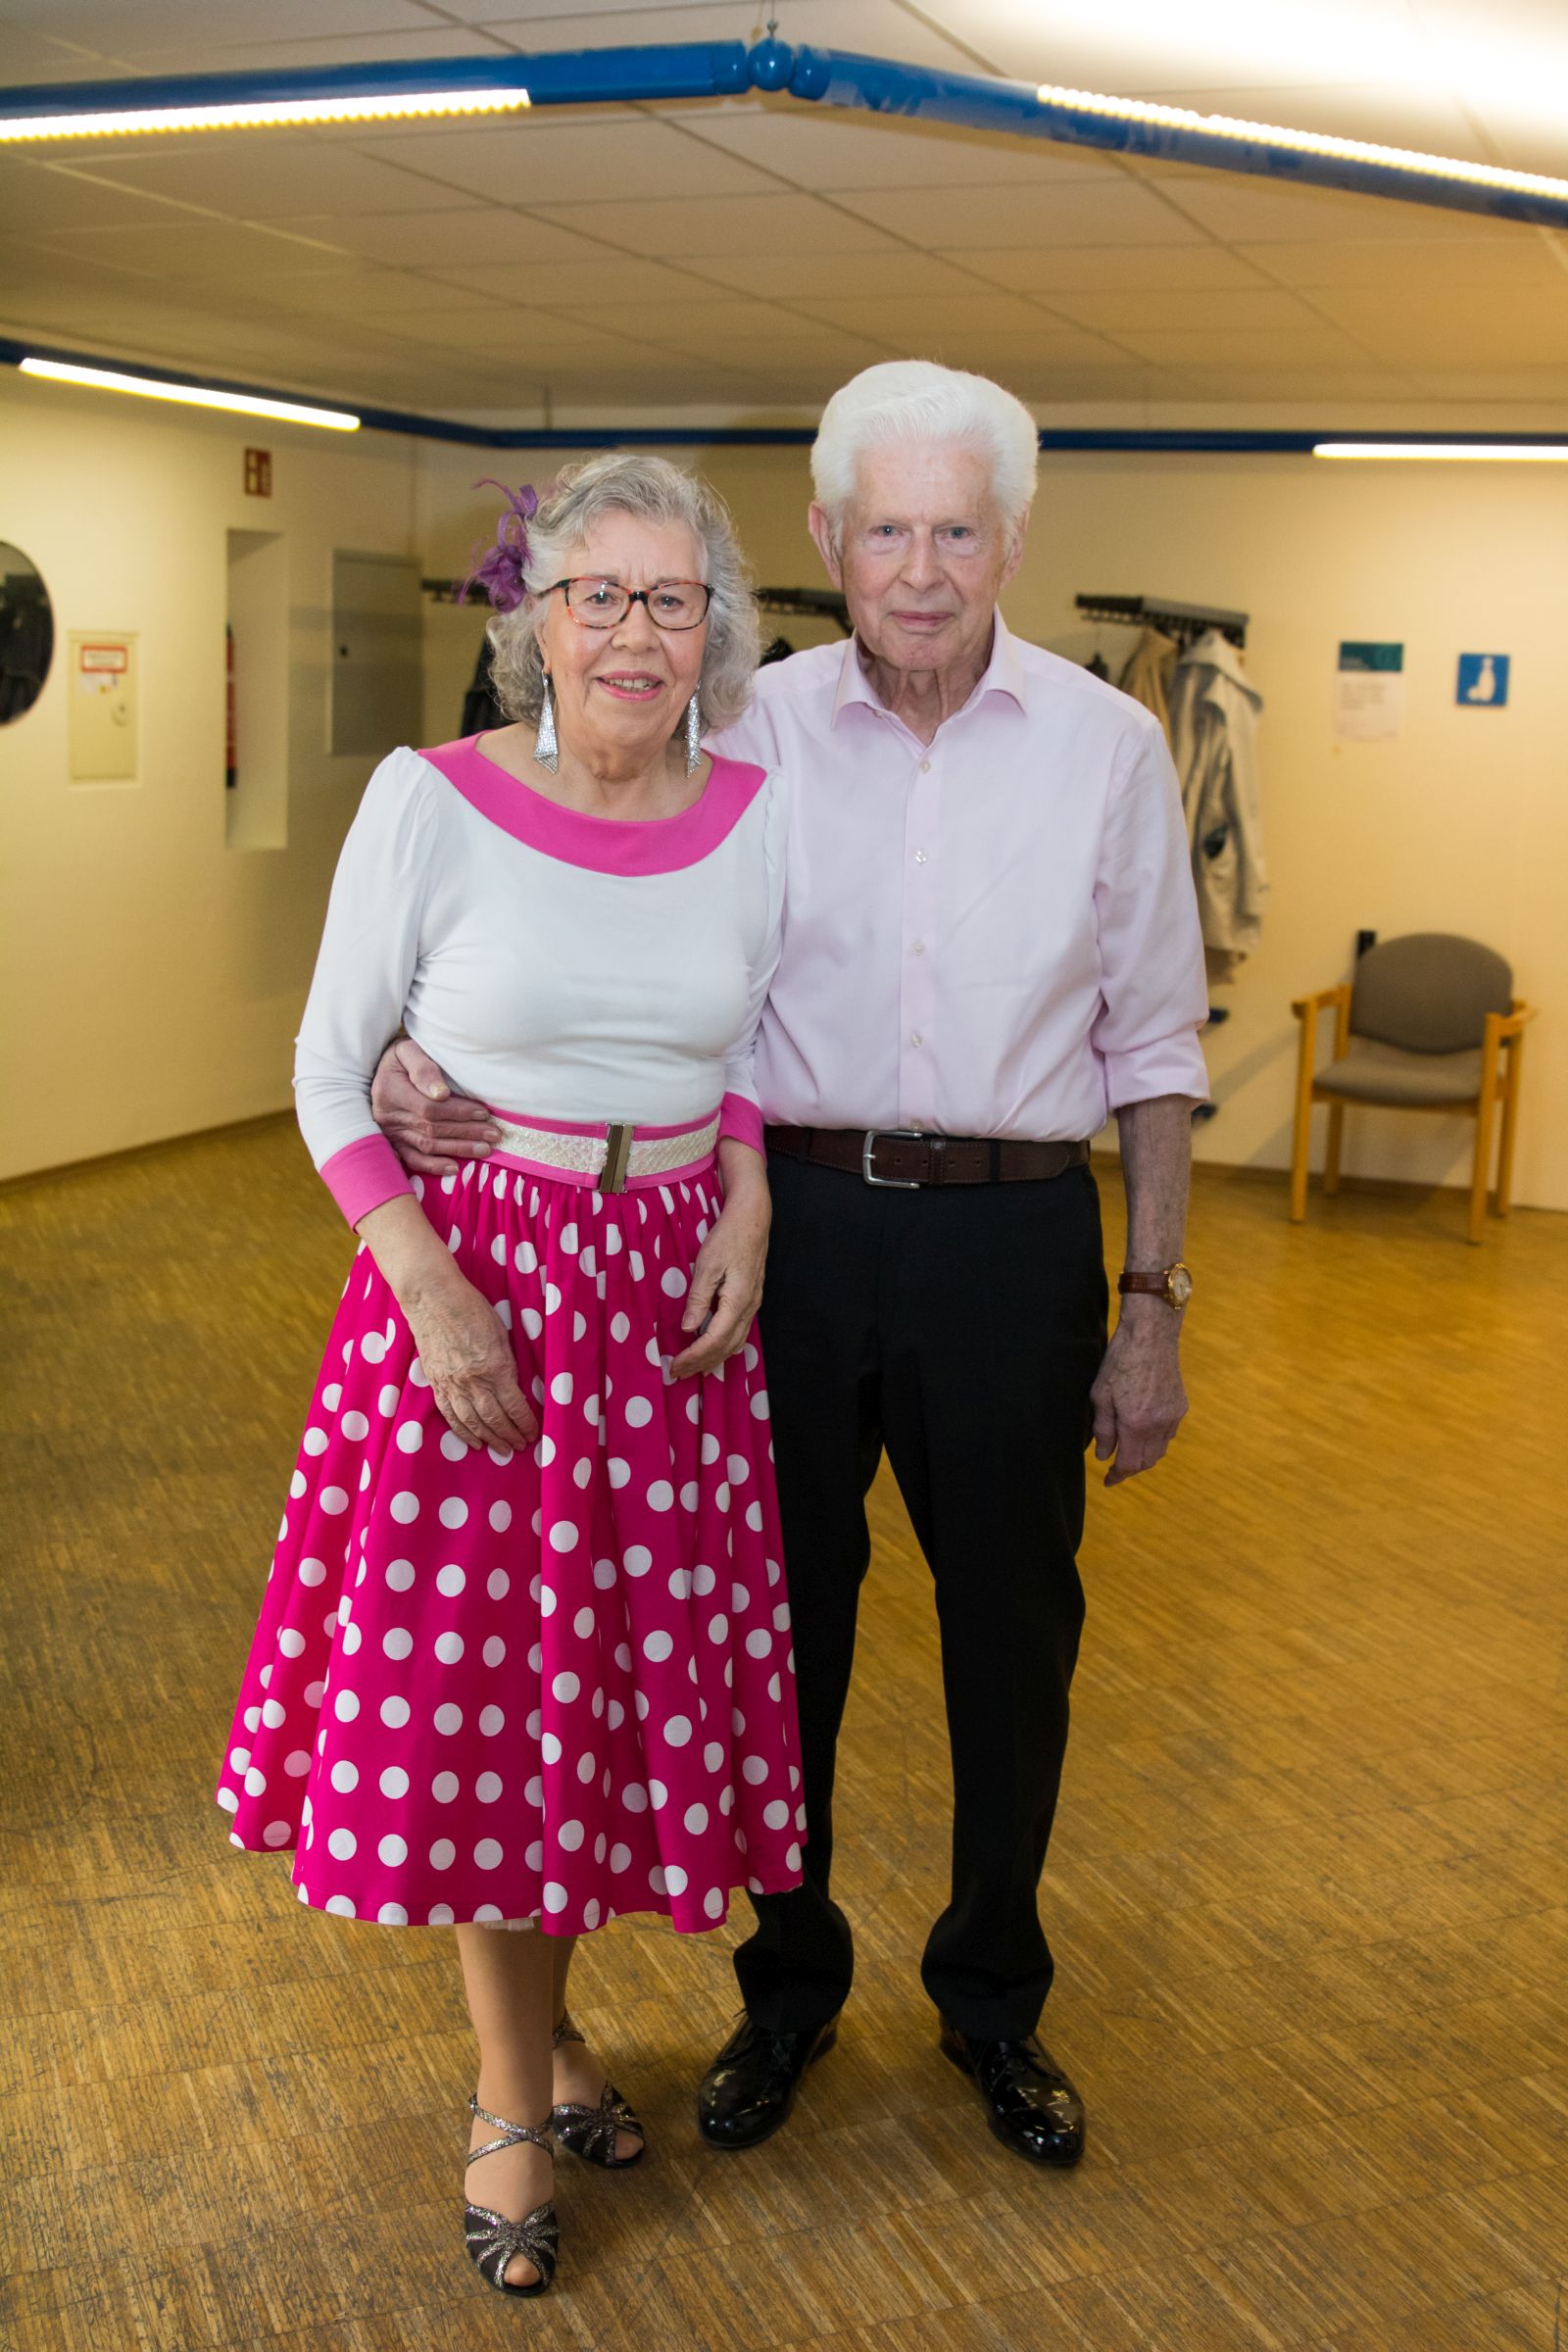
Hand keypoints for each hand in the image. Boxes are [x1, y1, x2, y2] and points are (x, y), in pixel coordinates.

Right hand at [371, 1036, 498, 1174]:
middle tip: (494, 1134)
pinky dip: (433, 1166)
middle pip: (432, 1128)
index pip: (429, 1108)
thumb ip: (423, 1069)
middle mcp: (388, 1115)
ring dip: (458, 1149)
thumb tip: (441, 1093)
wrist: (383, 1069)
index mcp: (390, 1090)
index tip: (483, 1112)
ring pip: (427, 1145)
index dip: (458, 1112)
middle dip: (466, 1132)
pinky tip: (454, 1168)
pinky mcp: (394, 1143)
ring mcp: (390, 1132)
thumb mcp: (408, 1051)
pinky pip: (413, 1160)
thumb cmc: (402, 1058)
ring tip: (485, 1149)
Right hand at [405, 1269, 538, 1455]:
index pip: (514, 1405)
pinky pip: (449, 1414)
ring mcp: (451, 1383)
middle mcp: (473, 1380)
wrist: (432, 1298)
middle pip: (494, 1418)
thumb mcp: (501, 1333)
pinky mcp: (435, 1382)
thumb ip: (507, 1363)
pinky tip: (472, 1441)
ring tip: (501, 1449)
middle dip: (509, 1435)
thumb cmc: (472, 1309)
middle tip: (520, 1446)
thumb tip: (514, 1387)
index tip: (533, 1432)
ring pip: (472, 1421)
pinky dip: (462, 1431)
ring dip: (489, 1439)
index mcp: (495, 1366)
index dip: (525, 1423)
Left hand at [669, 1164, 770, 1378]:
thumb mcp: (707, 1265)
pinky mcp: (751, 1300)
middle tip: (678, 1373)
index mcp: (737, 1301)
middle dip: (702, 1363)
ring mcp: (753, 1305)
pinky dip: (724, 1347)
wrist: (752, 1220)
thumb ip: (698, 1298)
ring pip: (735, 1343)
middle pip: (726, 1347)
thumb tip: (688, 1328)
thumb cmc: (727, 1238)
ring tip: (694, 1369)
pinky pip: (739, 1333)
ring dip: (714, 1358)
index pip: (714, 1340)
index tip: (676, 1365)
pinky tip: (713, 1349)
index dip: (695, 1356)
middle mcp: (749, 1308)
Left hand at [1090, 1300, 1186, 1486]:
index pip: (1130, 1464)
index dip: (1117, 1476)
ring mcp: (1173, 1416)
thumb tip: (1103, 1455)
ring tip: (1127, 1449)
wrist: (1151, 1335)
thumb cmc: (1120, 1361)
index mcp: (1136, 1424)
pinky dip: (1155, 1440)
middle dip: (1131, 1468)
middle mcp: (1159, 1425)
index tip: (1108, 1480)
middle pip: (1147, 1462)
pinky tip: (1143, 1431)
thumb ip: (1103, 1429)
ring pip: (1160, 1450)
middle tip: (1115, 1467)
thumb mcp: (1101, 1395)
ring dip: (1144, 1455)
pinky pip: (1168, 1434)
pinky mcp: (1181, 1406)